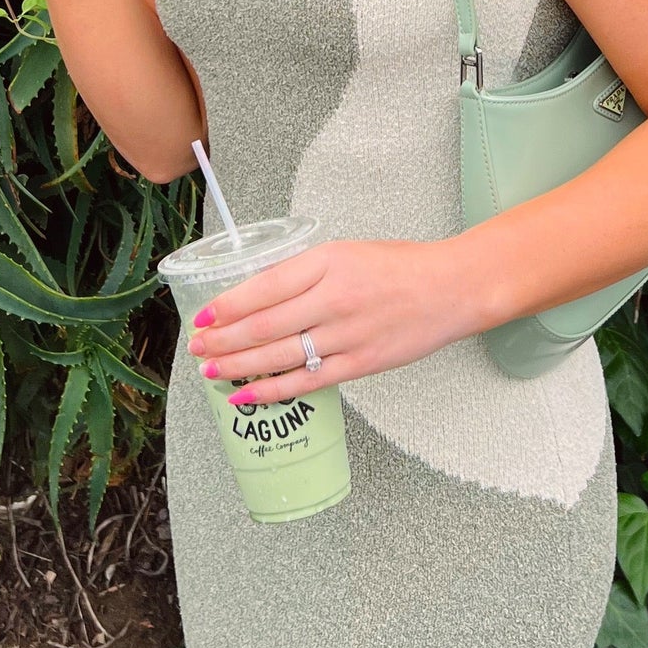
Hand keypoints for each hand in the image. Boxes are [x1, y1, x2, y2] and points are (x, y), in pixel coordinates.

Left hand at [186, 238, 479, 405]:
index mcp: (328, 261)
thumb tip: (258, 299)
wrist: (451, 289)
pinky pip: (306, 382)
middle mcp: (334, 297)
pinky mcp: (360, 364)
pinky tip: (245, 394)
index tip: (204, 314)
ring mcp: (347, 334)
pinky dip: (271, 390)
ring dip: (237, 365)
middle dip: (223, 338)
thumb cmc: (400, 266)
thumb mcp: (347, 253)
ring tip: (209, 369)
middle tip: (196, 345)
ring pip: (279, 355)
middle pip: (265, 324)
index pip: (266, 285)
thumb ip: (306, 273)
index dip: (229, 304)